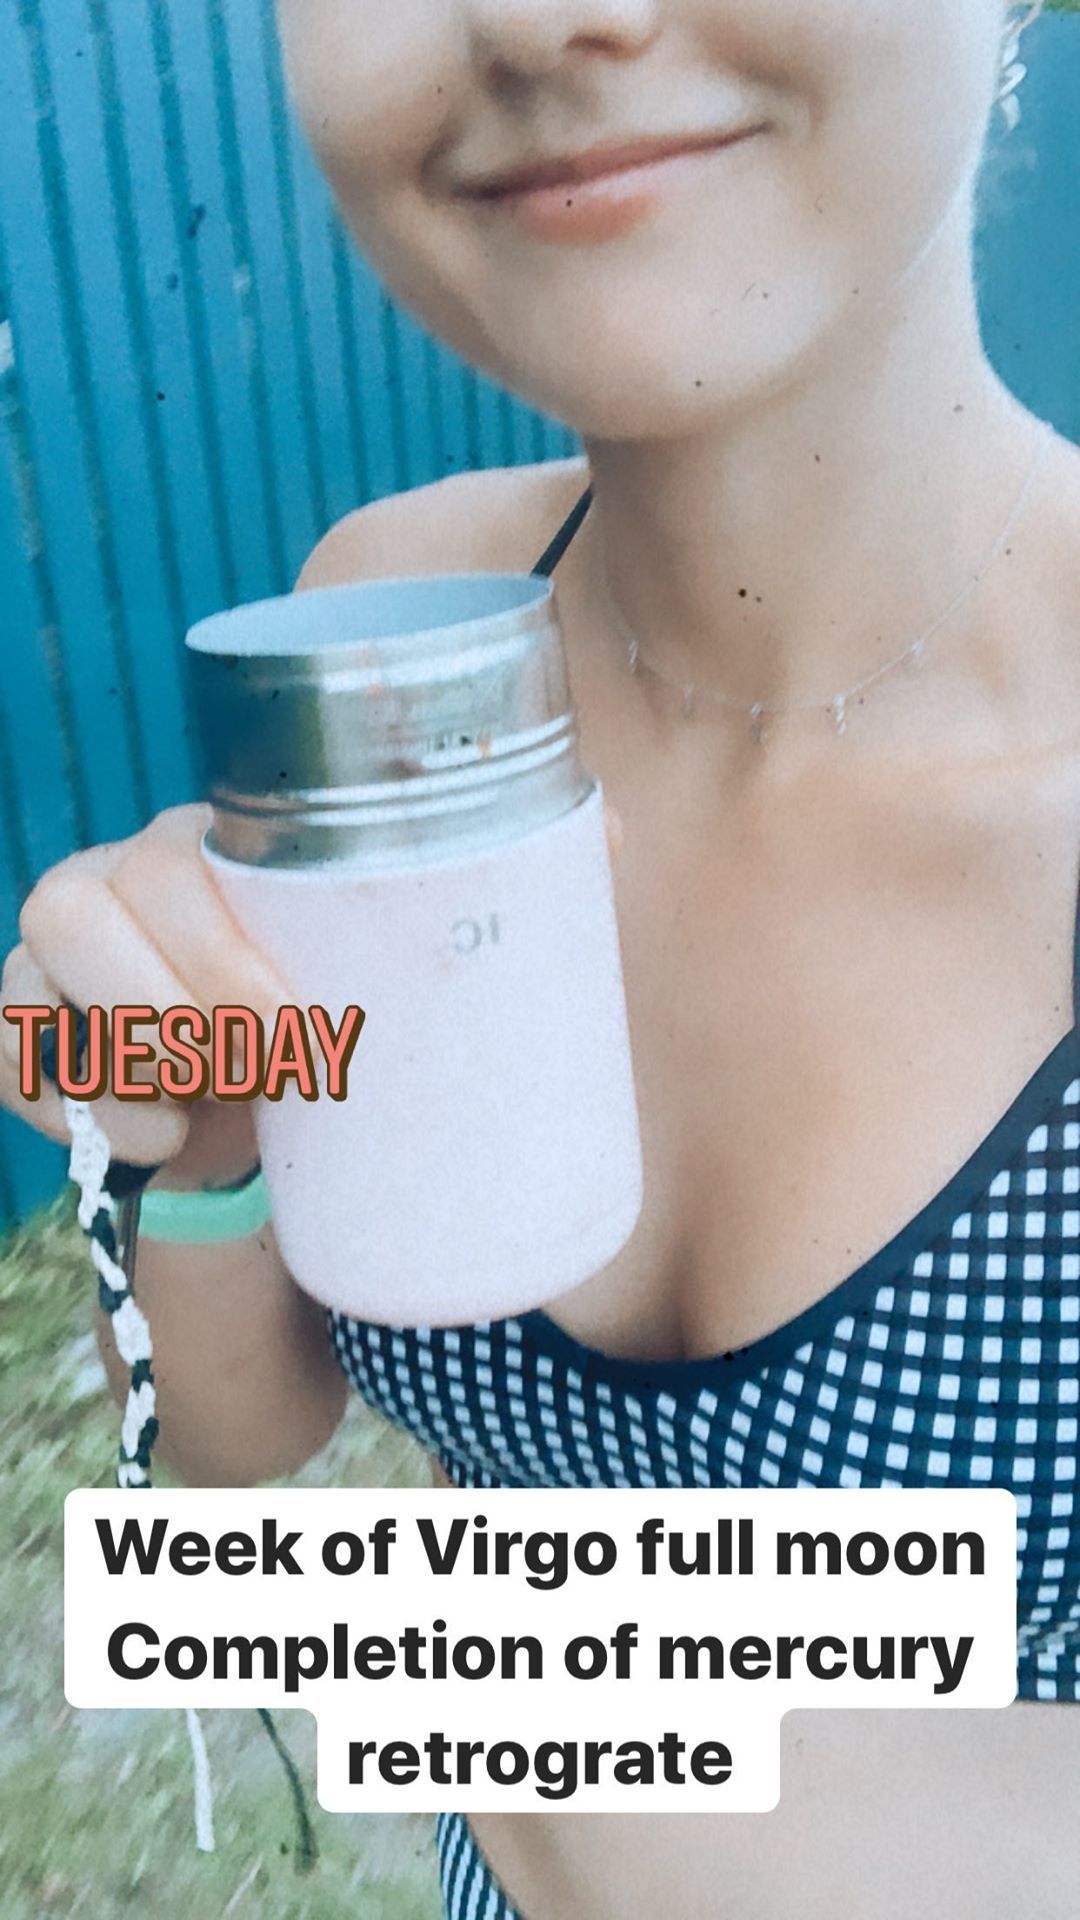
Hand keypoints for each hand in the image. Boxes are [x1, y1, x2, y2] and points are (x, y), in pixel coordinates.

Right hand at [0, 804, 292, 1171]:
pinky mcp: (19, 1028)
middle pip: (74, 919)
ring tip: (209, 1100)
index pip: (163, 873)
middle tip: (248, 1075)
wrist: (256, 1093)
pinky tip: (163, 1134)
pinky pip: (15, 1067)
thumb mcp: (322, 977)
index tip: (289, 1033)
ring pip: (33, 994)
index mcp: (181, 846)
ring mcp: (42, 952)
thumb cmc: (296, 1018)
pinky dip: (94, 1117)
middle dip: (169, 1019)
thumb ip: (326, 963)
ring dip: (134, 1069)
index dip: (221, 962)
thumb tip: (346, 1000)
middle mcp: (98, 879)